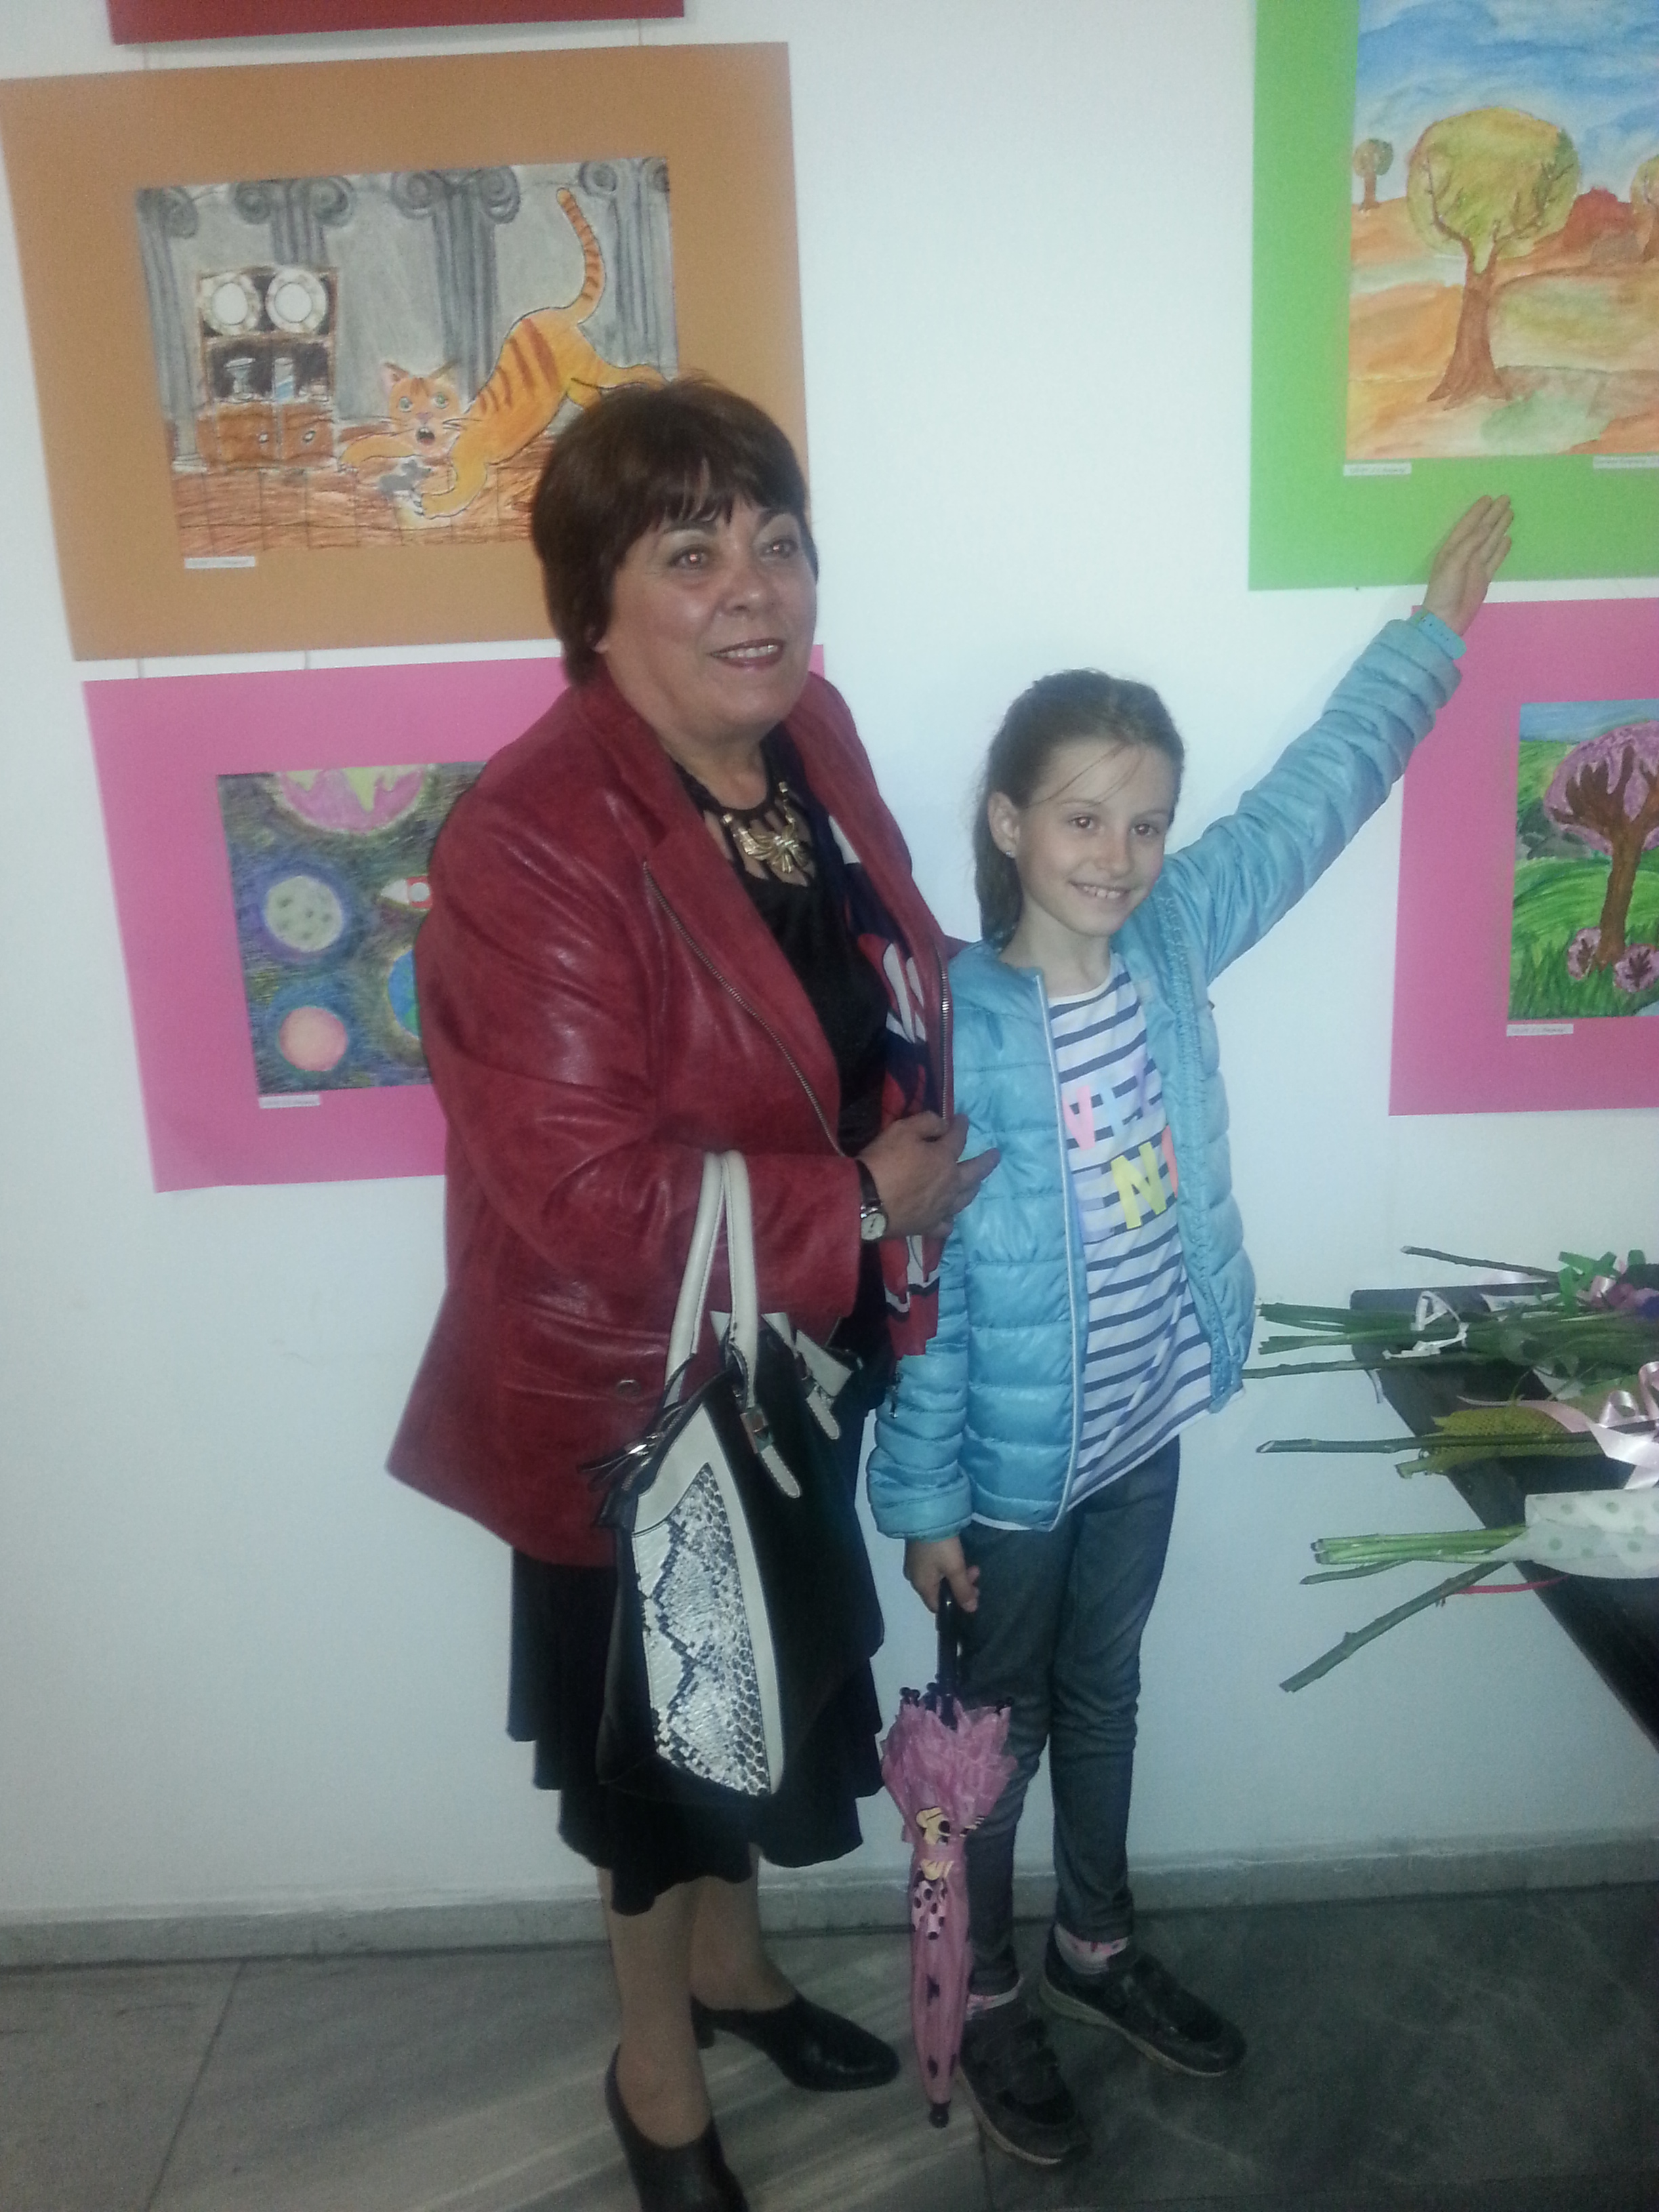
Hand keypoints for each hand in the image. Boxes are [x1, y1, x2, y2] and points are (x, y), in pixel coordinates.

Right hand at [860, 1113, 998, 1239]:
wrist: (866, 1200)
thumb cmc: (883, 1161)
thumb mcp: (902, 1130)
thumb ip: (927, 1122)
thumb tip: (944, 1124)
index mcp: (944, 1159)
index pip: (958, 1138)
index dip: (961, 1126)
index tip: (963, 1118)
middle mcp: (950, 1184)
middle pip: (975, 1172)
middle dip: (987, 1161)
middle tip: (996, 1155)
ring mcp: (941, 1208)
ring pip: (965, 1199)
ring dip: (973, 1188)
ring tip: (977, 1184)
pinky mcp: (928, 1226)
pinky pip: (945, 1225)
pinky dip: (949, 1220)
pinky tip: (948, 1218)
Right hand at [904, 1535, 979, 1613]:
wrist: (925, 1515)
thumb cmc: (940, 1546)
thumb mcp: (955, 1569)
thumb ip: (963, 1590)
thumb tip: (970, 1610)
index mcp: (921, 1586)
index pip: (936, 1606)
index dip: (954, 1605)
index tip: (971, 1596)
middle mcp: (915, 1577)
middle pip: (940, 1591)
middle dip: (960, 1586)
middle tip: (976, 1575)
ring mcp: (915, 1563)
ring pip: (939, 1577)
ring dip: (957, 1574)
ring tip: (973, 1565)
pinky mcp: (918, 1550)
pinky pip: (934, 1565)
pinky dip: (948, 1565)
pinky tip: (958, 1556)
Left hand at [1420, 494, 1512, 634]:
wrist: (1446, 619)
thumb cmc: (1444, 590)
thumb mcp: (1453, 563)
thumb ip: (1469, 544)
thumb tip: (1485, 527)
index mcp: (1452, 549)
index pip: (1467, 525)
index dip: (1477, 512)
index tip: (1489, 498)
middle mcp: (1465, 554)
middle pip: (1482, 530)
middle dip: (1493, 515)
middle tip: (1506, 499)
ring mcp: (1475, 566)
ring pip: (1490, 542)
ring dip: (1499, 527)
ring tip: (1510, 513)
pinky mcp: (1484, 578)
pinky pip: (1495, 560)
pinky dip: (1502, 549)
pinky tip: (1508, 538)